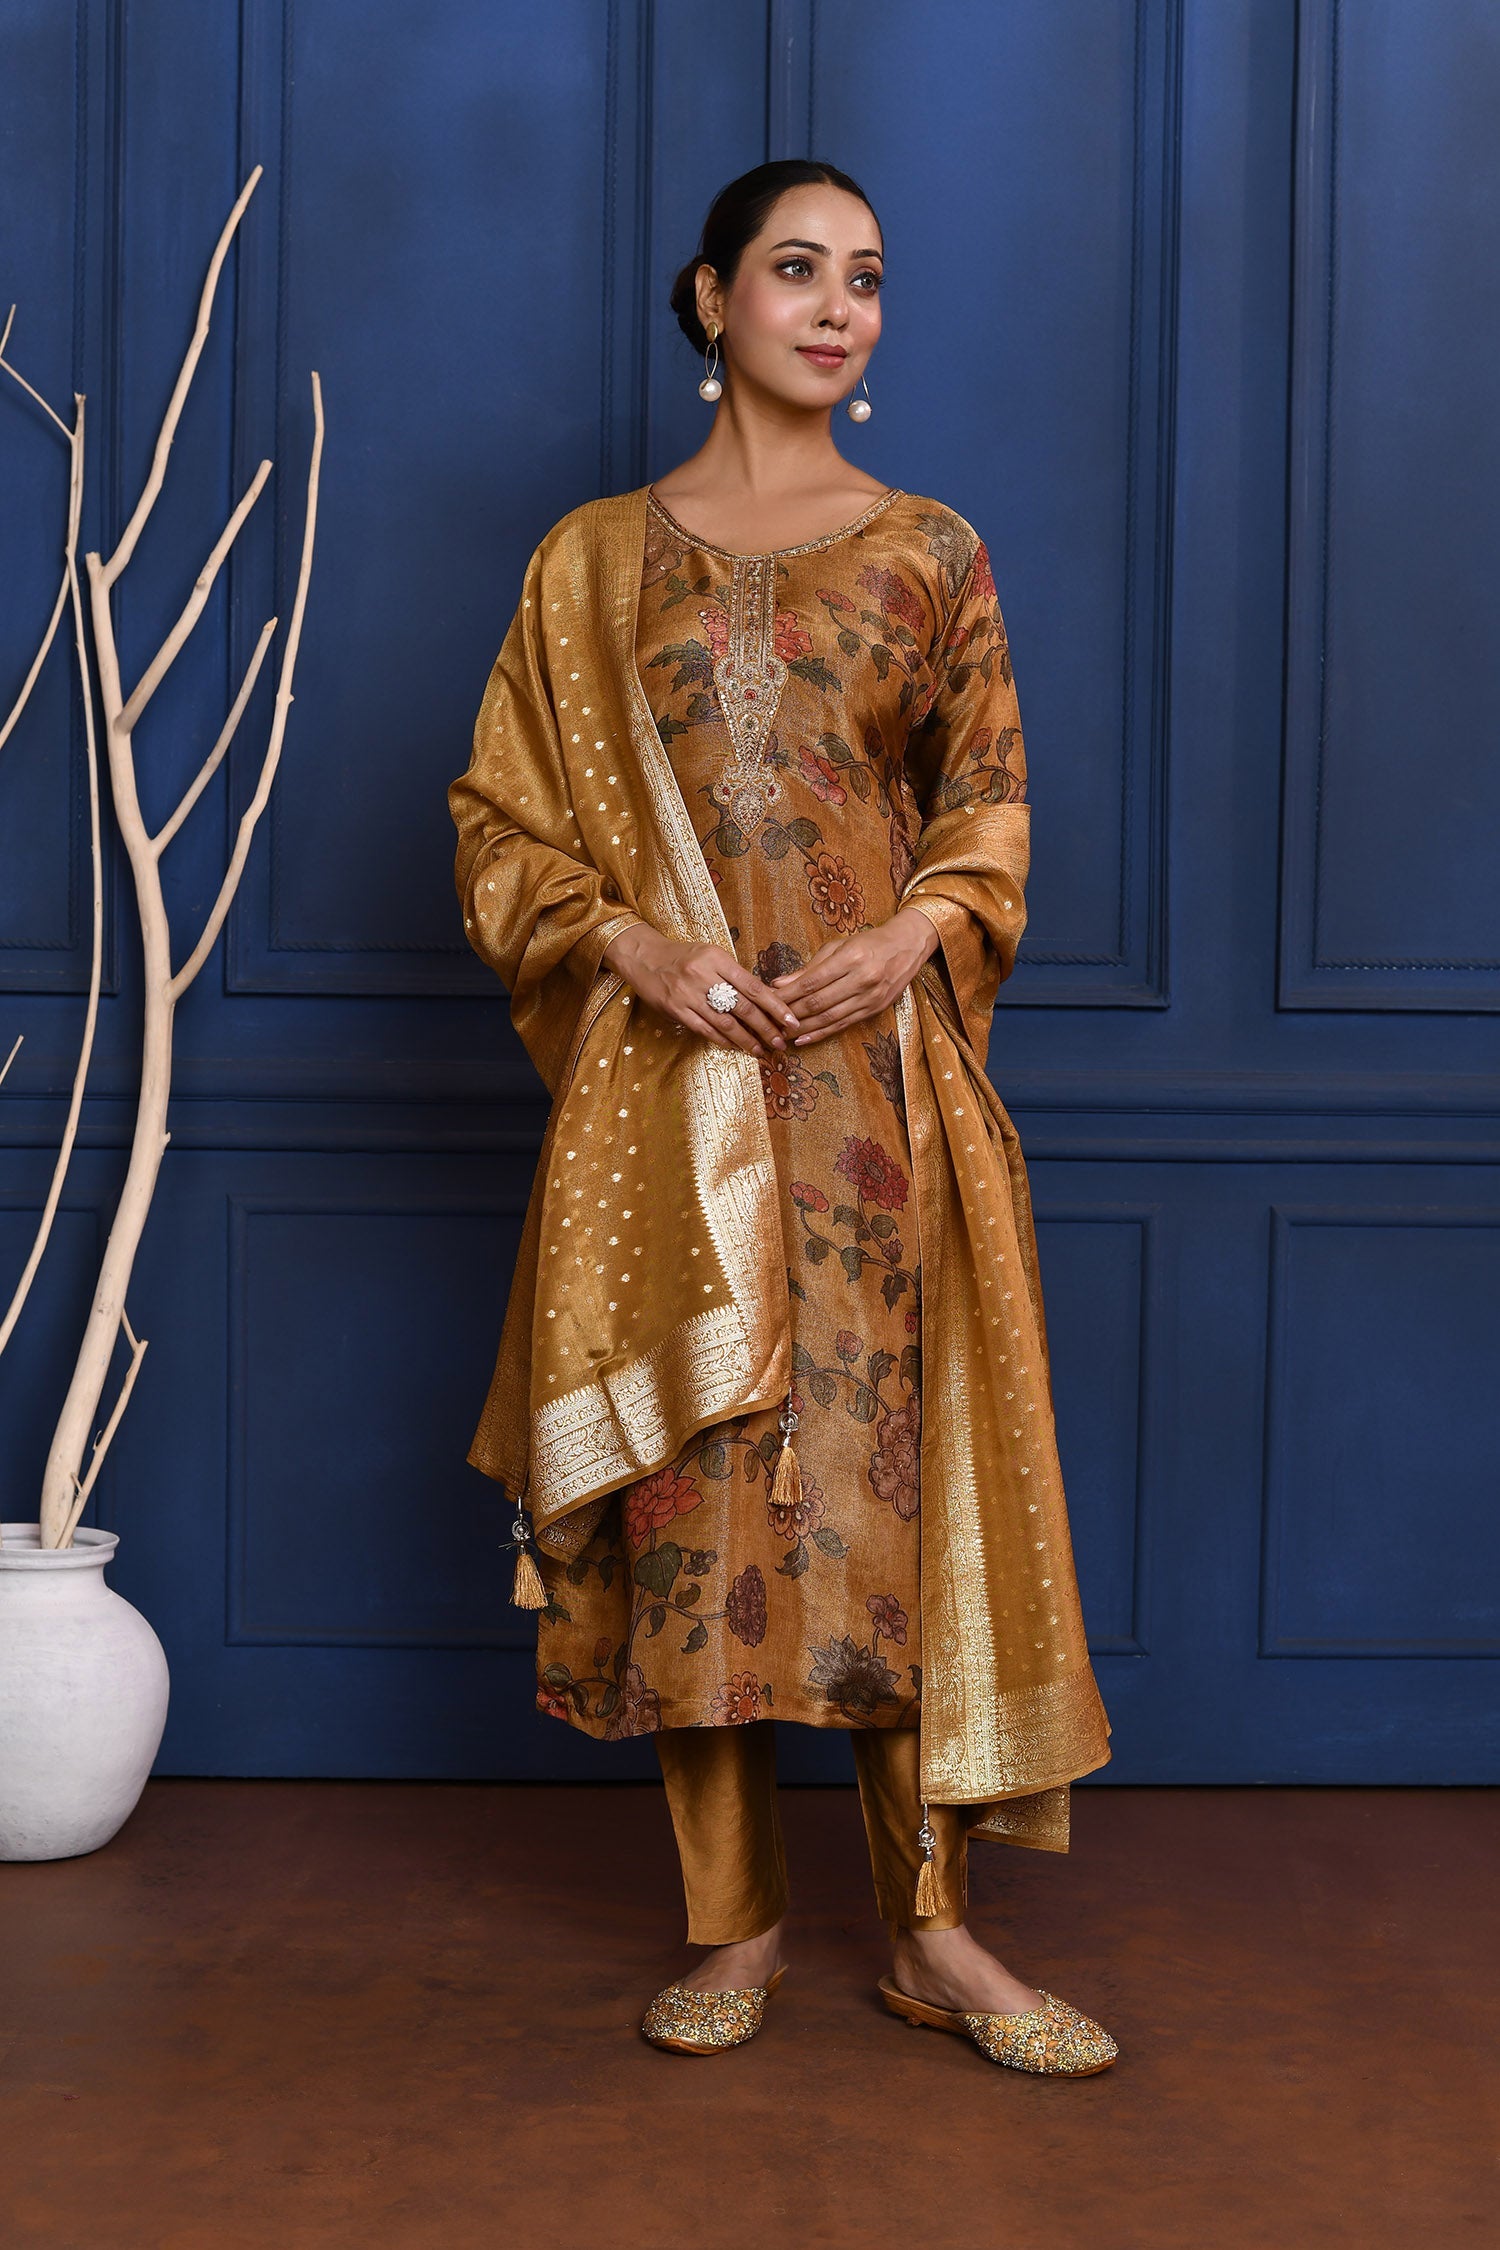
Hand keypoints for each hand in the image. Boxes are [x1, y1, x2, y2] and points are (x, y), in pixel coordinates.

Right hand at [601, 922, 802, 1058]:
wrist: (645, 957)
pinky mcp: (676, 1009)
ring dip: (746, 1040)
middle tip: (781, 1042)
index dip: (775, 1006)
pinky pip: (705, 1029)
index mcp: (717, 958)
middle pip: (743, 1007)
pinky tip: (736, 1046)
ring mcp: (688, 994)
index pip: (753, 986)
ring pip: (725, 1023)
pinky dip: (723, 1040)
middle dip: (766, 1028)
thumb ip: (734, 975)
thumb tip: (764, 998)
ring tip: (761, 1050)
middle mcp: (704, 975)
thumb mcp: (711, 954)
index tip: (791, 1021)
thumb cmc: (684, 956)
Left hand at [767, 908, 939, 1047]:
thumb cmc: (869, 943)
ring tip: (781, 1034)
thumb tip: (779, 983)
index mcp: (851, 957)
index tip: (768, 1000)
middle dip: (790, 1013)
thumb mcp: (839, 946)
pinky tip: (802, 1039)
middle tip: (769, 1021)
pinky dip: (820, 1034)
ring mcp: (870, 997)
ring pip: (829, 1017)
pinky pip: (842, 1025)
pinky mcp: (874, 1009)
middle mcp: (862, 978)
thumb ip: (809, 967)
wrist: (907, 947)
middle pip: (818, 1002)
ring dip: (802, 1028)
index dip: (788, 994)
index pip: (812, 981)